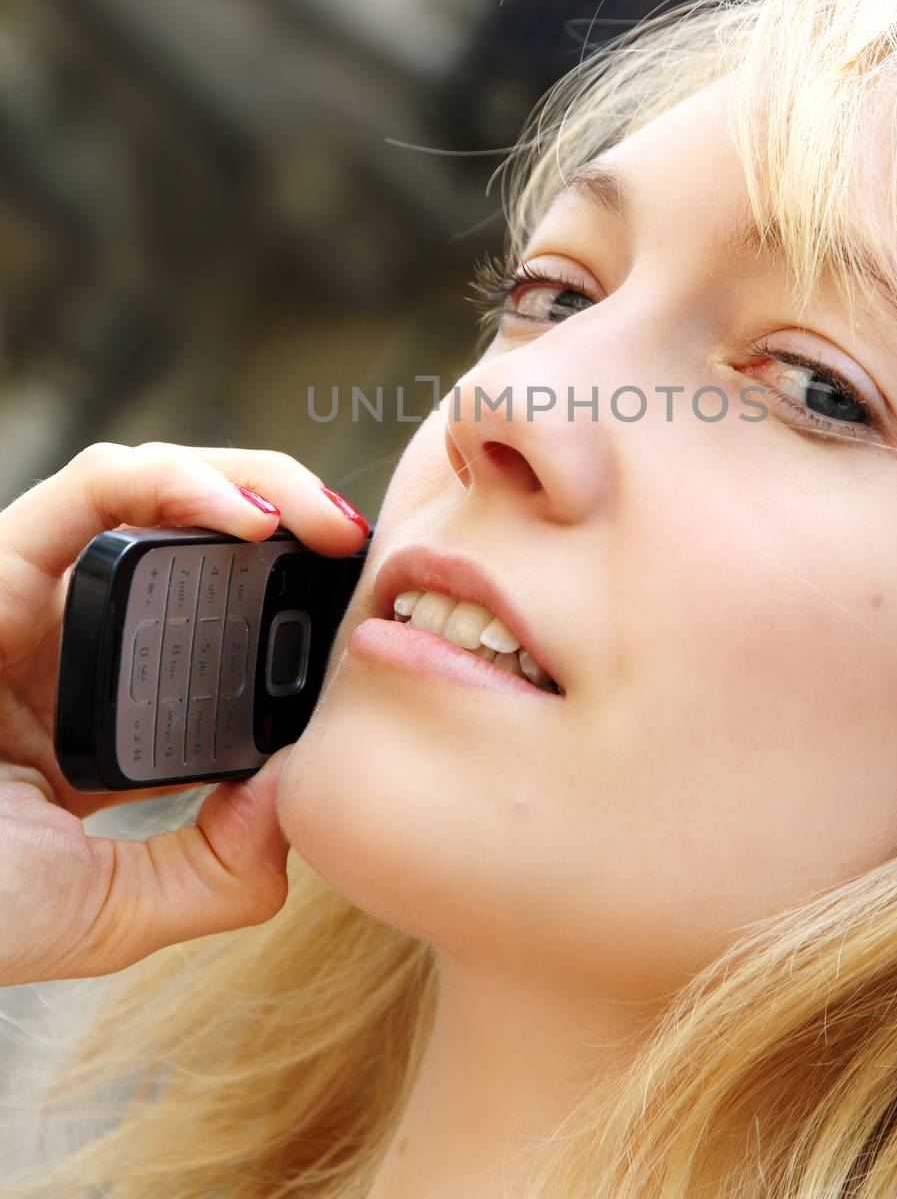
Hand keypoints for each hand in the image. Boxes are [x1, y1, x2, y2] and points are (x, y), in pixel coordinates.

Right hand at [0, 441, 368, 985]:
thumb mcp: (113, 909)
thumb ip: (211, 871)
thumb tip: (295, 803)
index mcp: (117, 709)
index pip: (226, 628)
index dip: (301, 607)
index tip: (369, 616)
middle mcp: (86, 637)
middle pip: (206, 540)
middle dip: (294, 518)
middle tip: (362, 543)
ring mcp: (46, 590)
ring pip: (164, 489)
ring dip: (252, 480)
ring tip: (317, 518)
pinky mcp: (5, 554)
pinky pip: (98, 485)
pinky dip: (179, 480)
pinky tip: (246, 514)